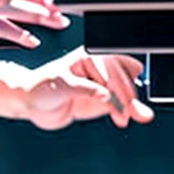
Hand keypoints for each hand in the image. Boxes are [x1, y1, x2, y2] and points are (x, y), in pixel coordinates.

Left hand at [11, 46, 155, 130]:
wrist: (32, 104)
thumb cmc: (40, 87)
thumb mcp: (62, 85)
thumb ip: (86, 90)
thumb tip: (106, 95)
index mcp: (88, 56)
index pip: (111, 67)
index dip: (119, 84)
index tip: (124, 100)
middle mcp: (97, 68)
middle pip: (122, 78)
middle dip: (129, 95)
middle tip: (132, 111)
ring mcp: (100, 84)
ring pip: (124, 91)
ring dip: (133, 104)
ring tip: (141, 116)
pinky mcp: (101, 100)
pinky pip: (119, 104)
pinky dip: (127, 111)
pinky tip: (130, 118)